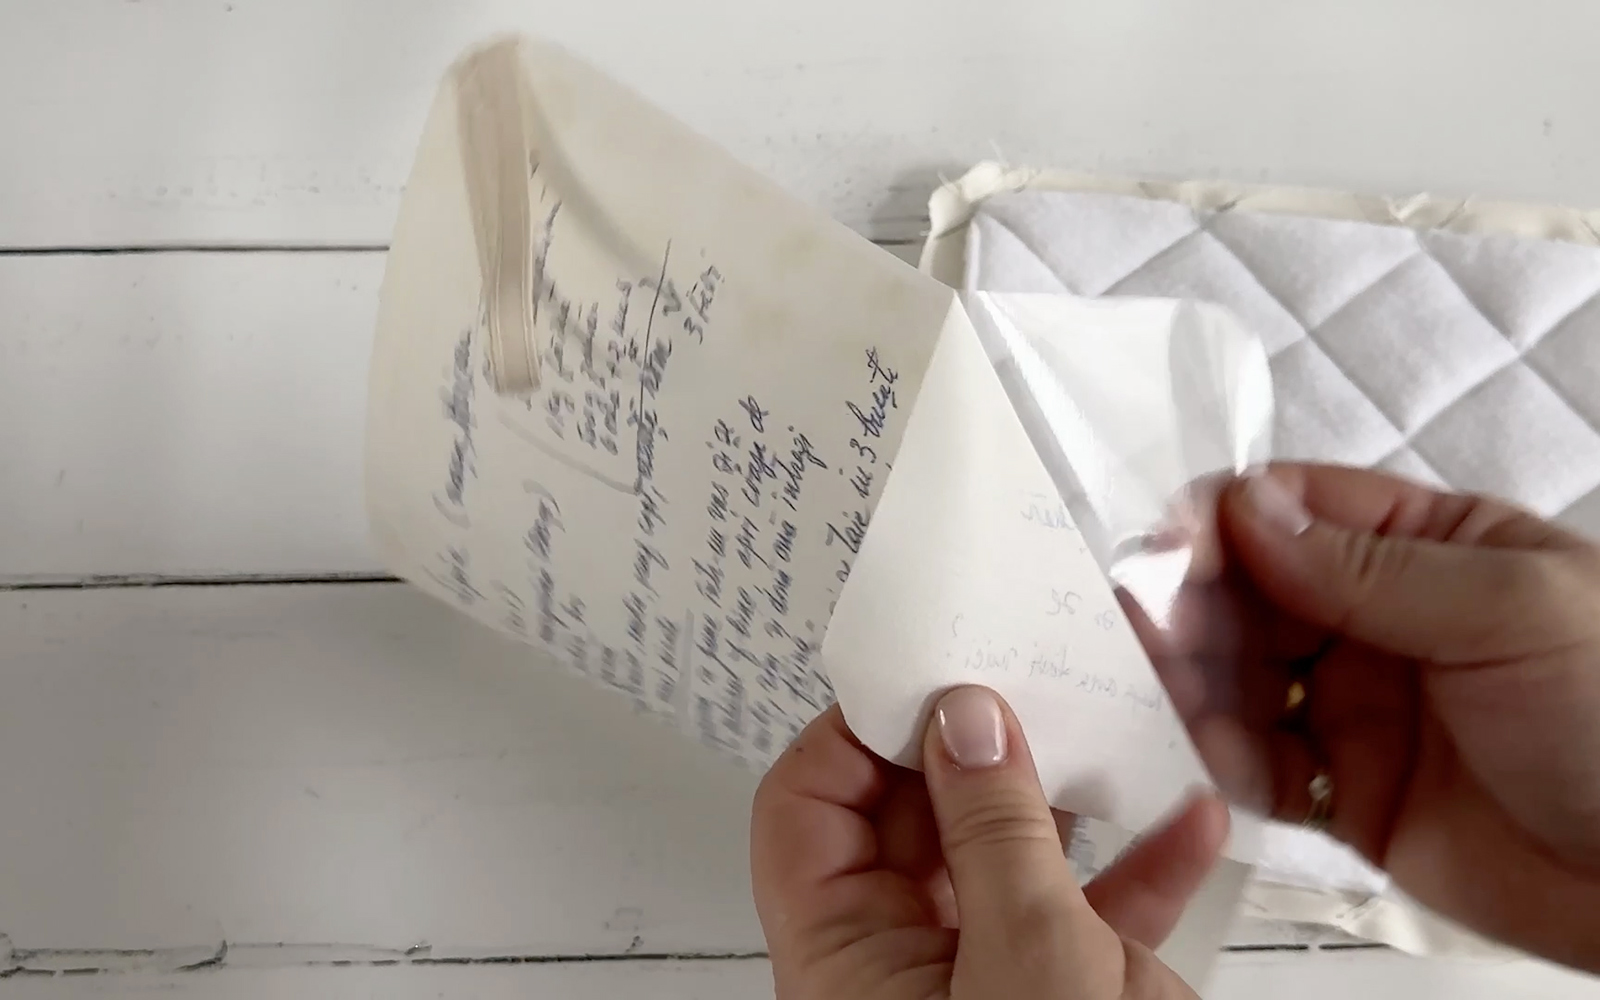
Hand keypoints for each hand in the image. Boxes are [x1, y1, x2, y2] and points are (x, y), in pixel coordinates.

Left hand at [750, 687, 1228, 999]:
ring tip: (1104, 720)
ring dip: (1070, 791)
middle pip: (912, 816)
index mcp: (846, 960)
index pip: (809, 810)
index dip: (853, 731)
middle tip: (1018, 668)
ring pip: (1012, 852)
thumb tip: (965, 723)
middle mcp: (908, 964)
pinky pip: (1096, 909)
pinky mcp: (1073, 994)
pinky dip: (1142, 862)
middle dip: (972, 742)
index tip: (920, 671)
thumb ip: (996, 837)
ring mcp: (994, 976)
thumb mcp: (1025, 967)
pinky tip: (1188, 820)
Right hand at [1151, 463, 1599, 971]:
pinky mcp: (1347, 794)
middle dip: (1194, 608)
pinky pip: (1262, 768)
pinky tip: (1225, 760)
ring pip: (1242, 679)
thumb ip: (1369, 567)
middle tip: (1151, 630)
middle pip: (1251, 594)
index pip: (1299, 510)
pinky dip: (1228, 762)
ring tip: (1178, 699)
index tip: (1165, 547)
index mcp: (1429, 548)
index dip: (1224, 523)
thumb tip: (1247, 508)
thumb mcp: (1509, 611)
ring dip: (1197, 685)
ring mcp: (1360, 707)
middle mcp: (1381, 620)